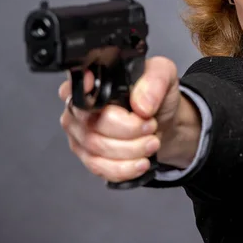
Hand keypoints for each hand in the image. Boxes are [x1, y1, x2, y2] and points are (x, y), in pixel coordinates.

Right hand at [58, 56, 180, 183]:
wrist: (164, 122)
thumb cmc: (156, 96)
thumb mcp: (164, 74)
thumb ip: (154, 81)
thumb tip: (141, 105)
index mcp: (92, 79)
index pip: (79, 89)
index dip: (91, 98)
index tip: (111, 105)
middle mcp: (79, 106)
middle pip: (92, 124)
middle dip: (129, 130)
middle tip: (150, 126)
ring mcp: (80, 133)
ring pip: (96, 149)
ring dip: (131, 150)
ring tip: (152, 143)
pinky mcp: (87, 156)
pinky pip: (99, 167)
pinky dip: (124, 168)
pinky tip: (140, 162)